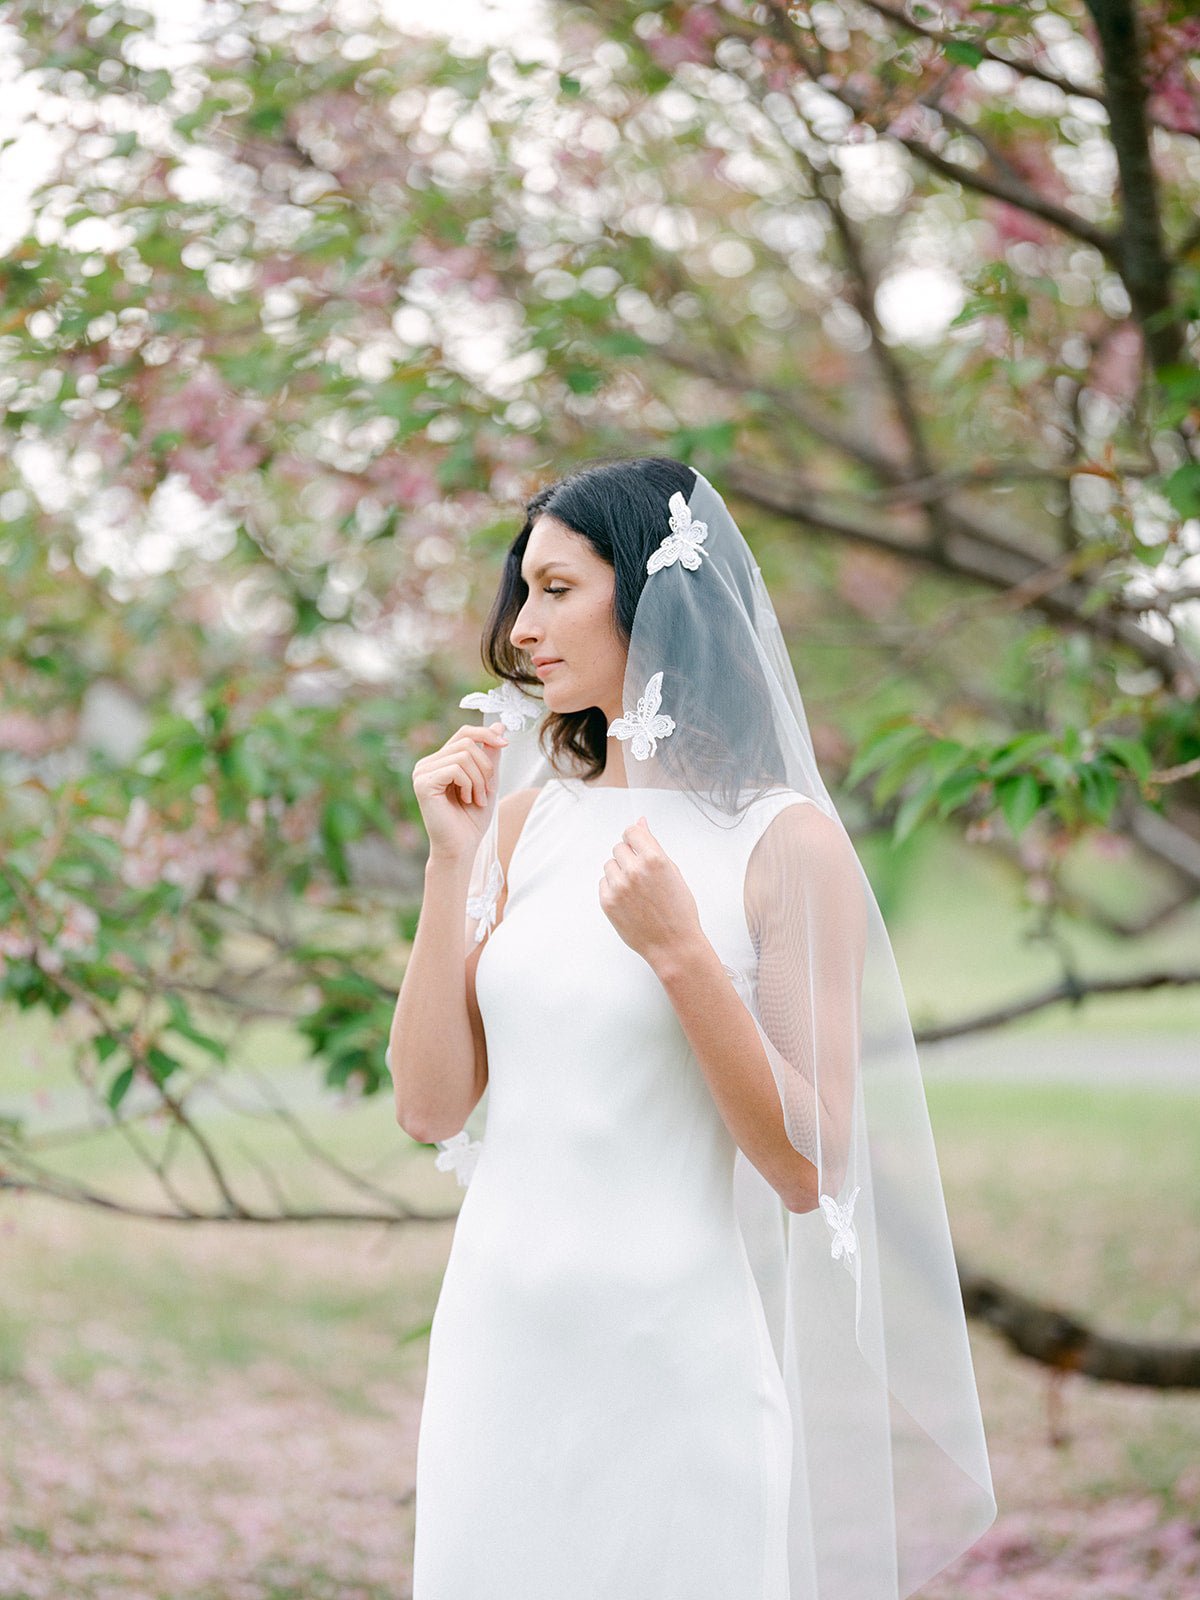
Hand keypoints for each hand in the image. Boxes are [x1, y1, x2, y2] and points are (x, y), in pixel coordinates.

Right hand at [412, 720, 507, 861]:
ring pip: (464, 755)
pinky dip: (469, 784)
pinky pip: (456, 769)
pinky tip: (467, 800)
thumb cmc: (472, 818)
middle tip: (487, 790)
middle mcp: (426, 764)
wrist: (461, 847)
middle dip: (486, 766)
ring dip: (480, 779)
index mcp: (439, 761)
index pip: (464, 733)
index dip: (486, 735)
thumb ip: (490, 754)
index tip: (505, 744)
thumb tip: (499, 724)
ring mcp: (421, 773)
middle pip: (466, 742)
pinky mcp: (423, 783)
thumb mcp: (487, 780)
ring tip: (478, 799)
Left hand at [598, 816, 704, 969]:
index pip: (631, 832)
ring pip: (609, 865)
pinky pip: (603, 883)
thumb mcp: (673, 872)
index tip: (637, 845)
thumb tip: (641, 823)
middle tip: (642, 875)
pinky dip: (613, 888)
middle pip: (619, 847)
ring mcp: (618, 887)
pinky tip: (629, 900)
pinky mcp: (607, 902)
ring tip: (637, 890)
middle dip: (629, 857)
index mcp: (654, 859)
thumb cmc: (679, 911)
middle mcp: (634, 871)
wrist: (673, 944)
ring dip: (619, 872)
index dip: (635, 838)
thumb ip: (653, 845)